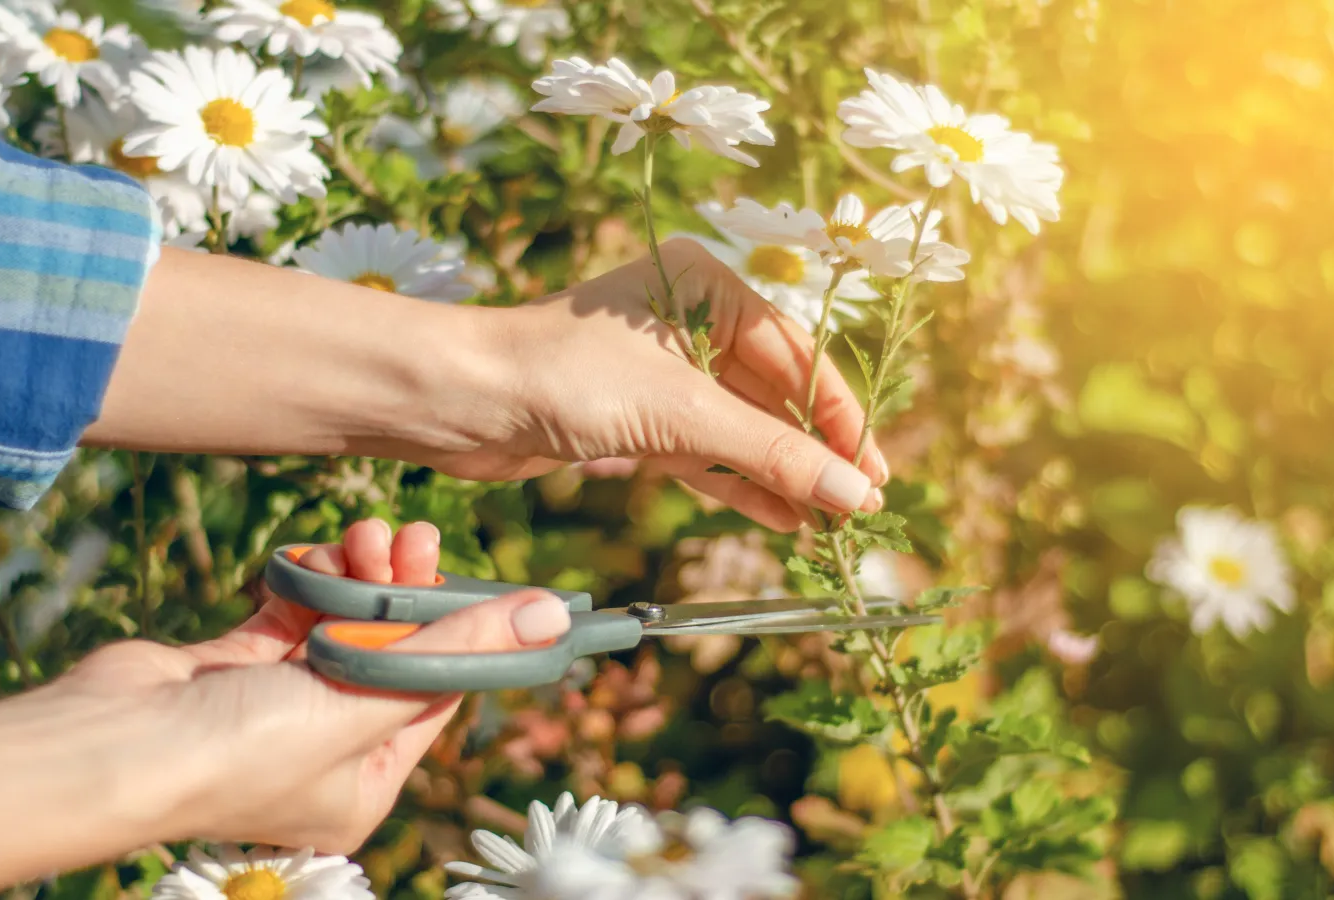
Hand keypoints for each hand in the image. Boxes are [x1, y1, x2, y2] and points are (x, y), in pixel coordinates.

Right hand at [52, 519, 570, 851]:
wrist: (107, 746)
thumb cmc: (239, 752)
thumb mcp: (365, 697)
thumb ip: (456, 648)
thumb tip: (549, 616)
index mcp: (366, 782)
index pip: (439, 693)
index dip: (464, 631)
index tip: (479, 572)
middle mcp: (326, 748)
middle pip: (391, 652)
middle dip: (405, 590)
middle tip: (415, 535)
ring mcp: (277, 706)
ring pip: (343, 623)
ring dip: (357, 575)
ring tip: (362, 535)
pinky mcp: (234, 664)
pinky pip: (292, 611)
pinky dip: (307, 580)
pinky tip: (316, 553)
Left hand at [88, 245, 883, 532]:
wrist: (458, 401)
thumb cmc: (563, 376)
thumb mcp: (681, 412)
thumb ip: (772, 452)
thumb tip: (856, 496)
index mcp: (708, 282)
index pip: (798, 354)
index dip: (839, 418)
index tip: (876, 475)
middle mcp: (689, 318)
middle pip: (774, 393)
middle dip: (813, 452)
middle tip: (862, 509)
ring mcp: (660, 372)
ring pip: (740, 429)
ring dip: (781, 476)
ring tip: (829, 527)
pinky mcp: (632, 418)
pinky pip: (705, 455)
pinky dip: (739, 486)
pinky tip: (782, 521)